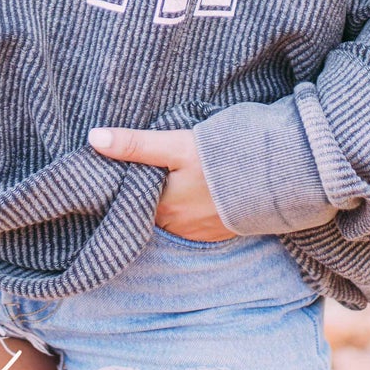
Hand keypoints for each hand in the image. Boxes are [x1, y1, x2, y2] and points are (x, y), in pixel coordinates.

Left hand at [87, 125, 237, 240]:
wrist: (276, 176)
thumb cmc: (221, 159)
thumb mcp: (175, 145)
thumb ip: (135, 144)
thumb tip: (93, 138)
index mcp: (162, 207)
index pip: (130, 199)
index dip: (121, 184)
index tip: (112, 169)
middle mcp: (178, 226)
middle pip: (150, 209)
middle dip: (144, 193)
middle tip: (139, 169)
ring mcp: (200, 231)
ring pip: (171, 215)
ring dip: (168, 200)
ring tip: (166, 177)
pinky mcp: (220, 230)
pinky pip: (193, 221)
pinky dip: (188, 207)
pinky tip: (192, 190)